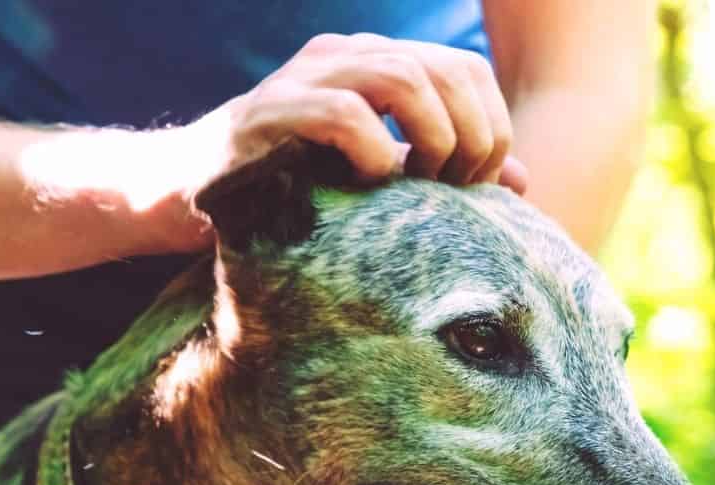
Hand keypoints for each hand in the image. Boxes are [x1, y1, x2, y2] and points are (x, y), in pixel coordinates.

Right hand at [157, 33, 528, 249]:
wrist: (192, 198)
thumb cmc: (293, 194)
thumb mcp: (383, 180)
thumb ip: (446, 171)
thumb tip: (523, 180)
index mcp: (376, 65)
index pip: (466, 70)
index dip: (489, 127)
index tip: (479, 187)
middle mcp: (344, 57)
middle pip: (444, 69)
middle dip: (469, 137)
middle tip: (455, 191)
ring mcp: (304, 78)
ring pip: (402, 76)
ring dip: (430, 139)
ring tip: (419, 186)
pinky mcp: (268, 114)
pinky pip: (342, 114)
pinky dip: (371, 153)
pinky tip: (368, 186)